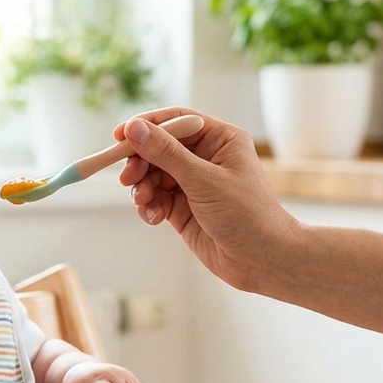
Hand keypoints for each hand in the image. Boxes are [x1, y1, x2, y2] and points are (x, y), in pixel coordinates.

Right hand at [117, 107, 300, 291]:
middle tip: (127, 177)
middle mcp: (206, 158)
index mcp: (220, 139)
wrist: (263, 261)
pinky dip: (149, 206)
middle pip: (160, 148)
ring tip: (143, 201)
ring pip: (154, 175)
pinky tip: (153, 217)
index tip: (120, 135)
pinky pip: (157, 199)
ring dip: (143, 187)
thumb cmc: (248, 215)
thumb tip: (134, 128)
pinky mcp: (184, 209)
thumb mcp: (204, 180)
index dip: (147, 125)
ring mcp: (194, 184)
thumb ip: (167, 154)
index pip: (177, 121)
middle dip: (141, 162)